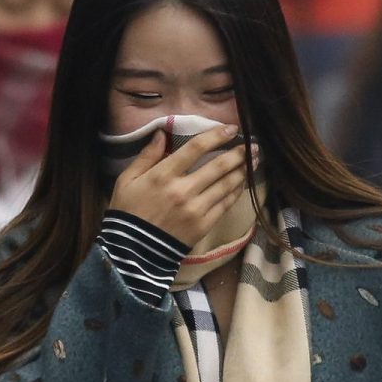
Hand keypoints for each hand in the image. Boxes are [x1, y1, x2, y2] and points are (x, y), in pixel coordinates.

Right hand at [107, 124, 251, 245]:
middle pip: (218, 166)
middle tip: (252, 145)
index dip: (216, 135)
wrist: (133, 252)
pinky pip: (225, 205)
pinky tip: (242, 183)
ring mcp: (195, 209)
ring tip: (253, 161)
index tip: (231, 128)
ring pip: (226, 185)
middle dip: (239, 153)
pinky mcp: (203, 226)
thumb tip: (162, 132)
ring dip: (242, 171)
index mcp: (163, 175)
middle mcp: (183, 190)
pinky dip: (236, 192)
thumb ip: (147, 155)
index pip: (196, 148)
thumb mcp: (128, 180)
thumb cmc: (128, 212)